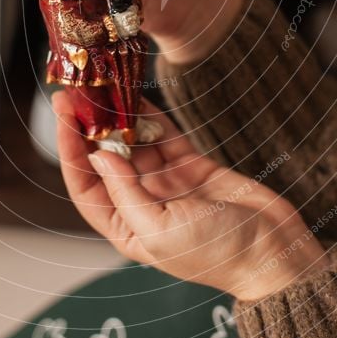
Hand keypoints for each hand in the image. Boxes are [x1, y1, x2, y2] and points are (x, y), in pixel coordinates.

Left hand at [52, 93, 327, 300]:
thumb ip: (125, 191)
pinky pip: (164, 135)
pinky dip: (151, 115)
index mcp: (126, 226)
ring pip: (135, 142)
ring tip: (103, 84)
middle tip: (77, 90)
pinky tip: (136, 93)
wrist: (272, 250)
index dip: (70, 150)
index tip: (64, 115)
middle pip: (107, 158)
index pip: (86, 184)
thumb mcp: (159, 229)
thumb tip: (97, 154)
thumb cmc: (215, 253)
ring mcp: (167, 182)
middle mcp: (141, 202)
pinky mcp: (192, 165)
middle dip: (90, 126)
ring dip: (119, 116)